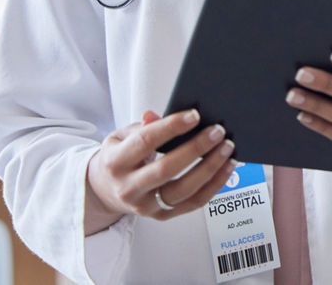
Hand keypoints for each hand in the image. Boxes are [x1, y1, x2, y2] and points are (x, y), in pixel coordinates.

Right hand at [85, 109, 236, 232]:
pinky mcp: (161, 216)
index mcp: (116, 162)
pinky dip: (214, 185)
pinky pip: (193, 203)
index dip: (171, 127)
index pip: (145, 142)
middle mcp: (128, 188)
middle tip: (218, 131)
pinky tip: (226, 168)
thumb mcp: (122, 137)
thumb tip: (155, 115)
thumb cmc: (120, 157)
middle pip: (166, 169)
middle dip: (196, 148)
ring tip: (227, 148)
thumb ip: (141, 127)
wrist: (105, 191)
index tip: (195, 115)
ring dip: (210, 168)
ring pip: (182, 190)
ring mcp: (145, 206)